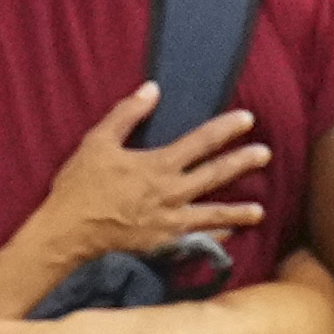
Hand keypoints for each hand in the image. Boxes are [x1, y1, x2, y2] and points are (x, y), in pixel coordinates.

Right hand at [32, 87, 266, 276]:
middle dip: (242, 163)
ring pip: (212, 214)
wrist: (68, 232)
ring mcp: (170, 222)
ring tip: (260, 212)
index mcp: (158, 165)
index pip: (201, 142)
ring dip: (238, 212)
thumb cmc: (80, 186)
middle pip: (215, 175)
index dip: (226, 129)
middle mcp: (171, 193)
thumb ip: (127, 114)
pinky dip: (214, 238)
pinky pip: (196, 240)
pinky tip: (228, 236)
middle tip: (266, 154)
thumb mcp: (98, 142)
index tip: (248, 119)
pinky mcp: (164, 245)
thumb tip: (152, 88)